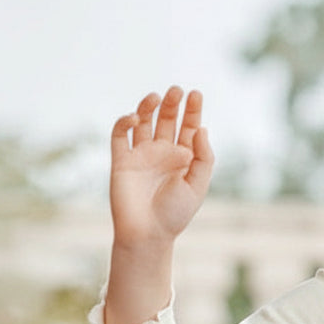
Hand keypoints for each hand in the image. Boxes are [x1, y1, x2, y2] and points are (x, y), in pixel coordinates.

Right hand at [109, 86, 214, 246]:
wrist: (147, 233)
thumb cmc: (175, 214)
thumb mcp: (198, 185)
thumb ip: (203, 157)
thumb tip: (201, 129)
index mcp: (183, 159)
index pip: (188, 127)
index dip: (192, 110)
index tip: (196, 94)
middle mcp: (162, 153)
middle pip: (167, 120)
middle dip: (172, 103)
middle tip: (177, 91)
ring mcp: (141, 155)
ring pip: (143, 122)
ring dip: (148, 106)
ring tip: (157, 97)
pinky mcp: (121, 160)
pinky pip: (120, 135)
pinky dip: (124, 122)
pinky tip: (134, 117)